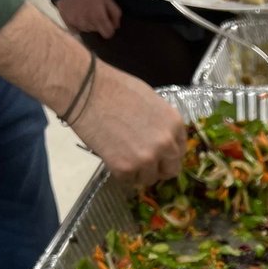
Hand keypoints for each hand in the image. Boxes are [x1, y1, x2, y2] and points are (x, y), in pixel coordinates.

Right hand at [55, 0, 121, 38]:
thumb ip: (115, 13)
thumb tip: (116, 26)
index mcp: (99, 18)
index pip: (108, 34)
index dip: (109, 28)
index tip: (107, 22)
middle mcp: (88, 23)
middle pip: (97, 31)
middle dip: (98, 23)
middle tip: (94, 10)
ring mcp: (77, 23)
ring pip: (87, 29)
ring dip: (87, 23)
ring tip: (85, 10)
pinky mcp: (67, 22)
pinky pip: (76, 29)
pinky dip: (77, 24)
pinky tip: (77, 14)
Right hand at [72, 63, 185, 185]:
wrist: (87, 91)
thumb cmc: (116, 88)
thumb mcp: (151, 102)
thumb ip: (162, 124)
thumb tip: (163, 139)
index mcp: (174, 125)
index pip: (180, 151)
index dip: (168, 154)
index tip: (158, 154)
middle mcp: (166, 145)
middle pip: (171, 170)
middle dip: (158, 168)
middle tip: (143, 162)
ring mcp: (146, 158)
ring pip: (149, 179)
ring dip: (138, 172)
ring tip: (122, 154)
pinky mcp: (126, 168)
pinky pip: (127, 180)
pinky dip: (119, 172)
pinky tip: (111, 154)